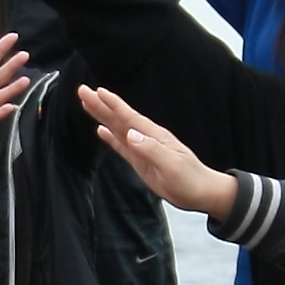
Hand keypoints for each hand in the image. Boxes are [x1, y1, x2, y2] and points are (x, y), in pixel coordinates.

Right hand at [78, 83, 234, 217]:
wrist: (202, 192)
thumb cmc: (191, 180)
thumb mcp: (172, 166)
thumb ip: (151, 150)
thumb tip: (130, 135)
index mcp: (154, 136)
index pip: (129, 116)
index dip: (113, 104)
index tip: (97, 91)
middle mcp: (146, 138)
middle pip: (119, 118)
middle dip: (101, 105)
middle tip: (82, 91)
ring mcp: (143, 148)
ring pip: (117, 128)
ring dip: (102, 116)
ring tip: (87, 104)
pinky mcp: (141, 161)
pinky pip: (121, 145)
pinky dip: (110, 137)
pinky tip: (101, 130)